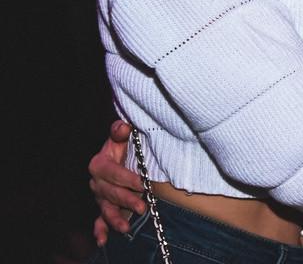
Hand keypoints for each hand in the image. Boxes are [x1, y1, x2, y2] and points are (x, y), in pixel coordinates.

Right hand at [89, 120, 143, 244]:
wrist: (122, 156)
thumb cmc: (124, 145)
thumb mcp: (123, 136)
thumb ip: (120, 131)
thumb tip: (123, 126)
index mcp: (100, 164)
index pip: (111, 172)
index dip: (126, 178)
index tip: (142, 183)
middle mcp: (97, 182)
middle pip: (110, 193)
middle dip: (126, 200)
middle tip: (142, 207)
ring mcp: (100, 196)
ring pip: (105, 209)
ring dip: (114, 219)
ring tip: (125, 228)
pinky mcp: (104, 207)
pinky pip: (99, 220)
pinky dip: (100, 230)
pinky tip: (102, 240)